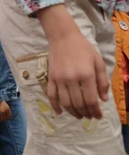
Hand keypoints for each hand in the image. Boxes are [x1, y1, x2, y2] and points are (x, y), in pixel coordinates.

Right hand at [37, 5, 108, 119]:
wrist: (63, 38)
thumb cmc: (83, 48)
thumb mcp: (98, 62)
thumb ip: (102, 81)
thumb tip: (103, 99)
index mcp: (86, 75)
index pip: (91, 100)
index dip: (95, 111)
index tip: (98, 116)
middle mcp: (72, 79)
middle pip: (78, 103)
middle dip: (86, 113)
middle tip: (90, 116)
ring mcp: (59, 79)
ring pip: (65, 102)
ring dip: (73, 112)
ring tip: (79, 116)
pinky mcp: (51, 78)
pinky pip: (51, 95)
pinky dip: (55, 106)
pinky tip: (59, 112)